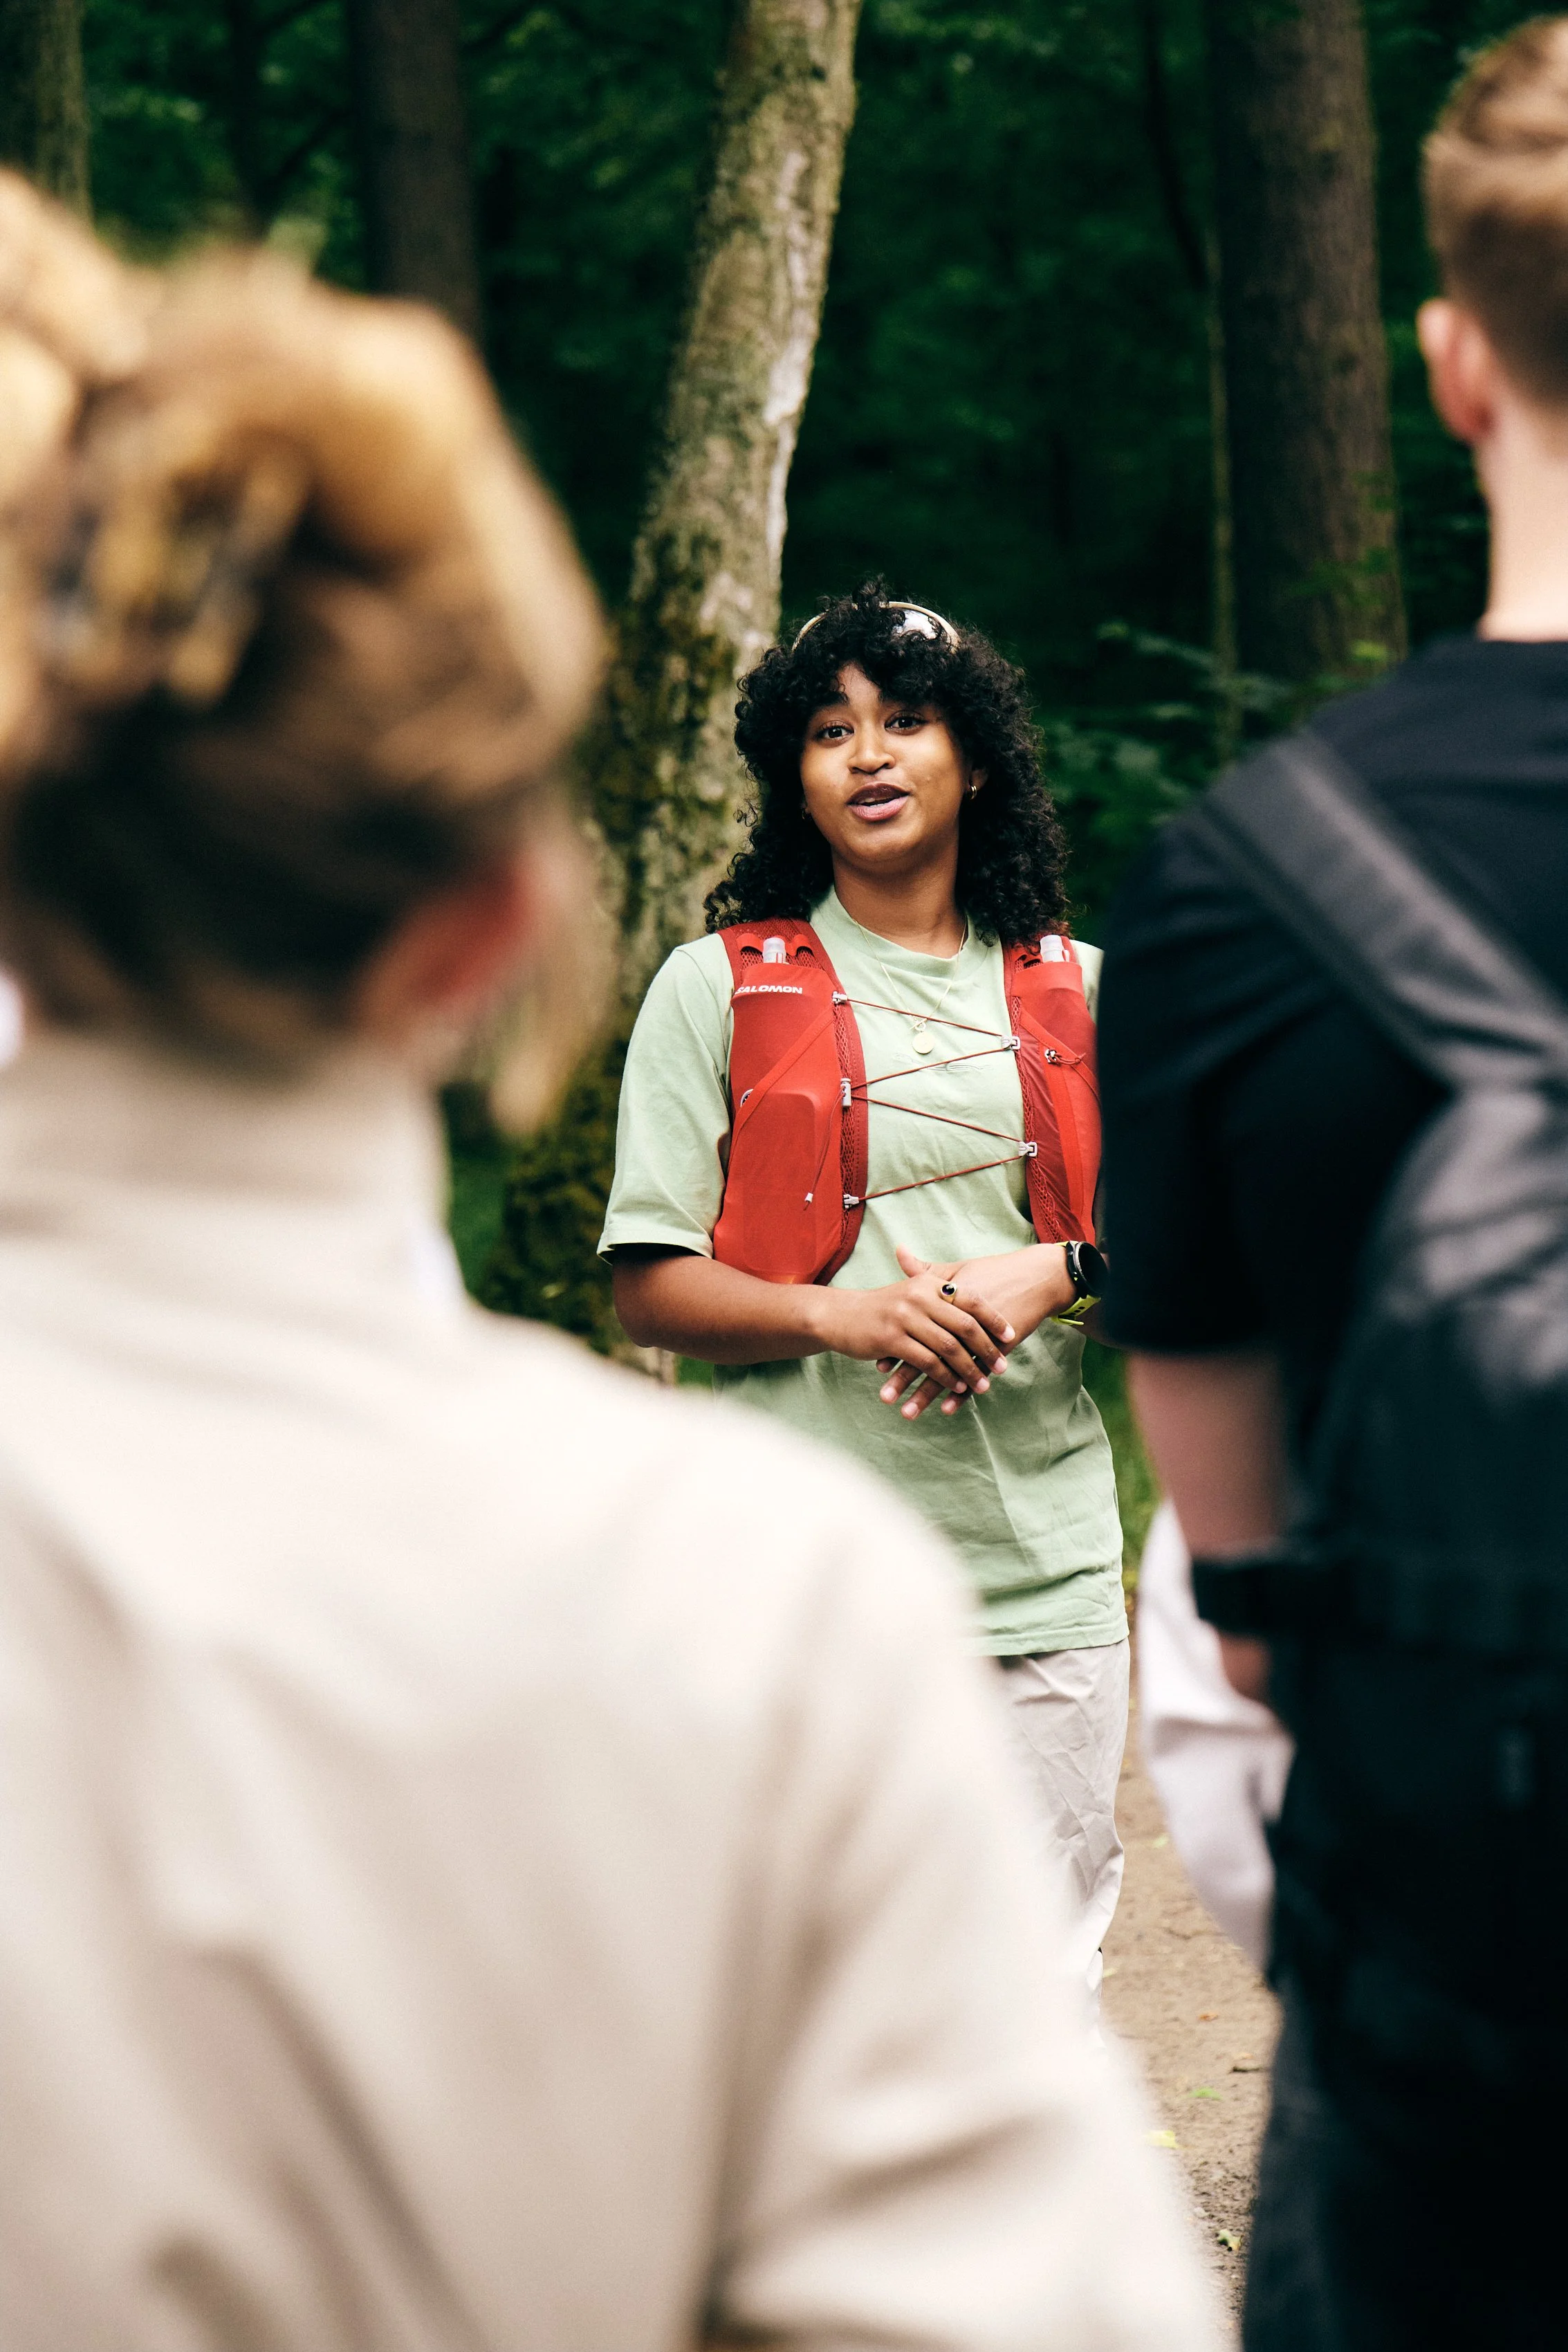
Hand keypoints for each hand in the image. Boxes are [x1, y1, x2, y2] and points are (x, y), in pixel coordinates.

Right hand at [814, 1261, 1015, 1419]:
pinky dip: (944, 1377)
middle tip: (1001, 1367)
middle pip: (964, 1325)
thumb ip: (940, 1293)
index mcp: (928, 1283)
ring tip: (982, 1385)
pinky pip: (927, 1362)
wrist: (840, 1315)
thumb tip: (979, 1302)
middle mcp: (919, 1295)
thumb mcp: (910, 1291)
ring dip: (968, 1370)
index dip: (994, 1319)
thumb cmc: (881, 1307)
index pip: (971, 1299)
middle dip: (986, 1350)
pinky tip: (954, 1387)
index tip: (1011, 1337)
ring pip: (948, 1347)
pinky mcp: (891, 1339)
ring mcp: (904, 1317)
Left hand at [875, 1244, 1075, 1419]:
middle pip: (925, 1353)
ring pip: (948, 1370)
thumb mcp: (958, 1270)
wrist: (1036, 1277)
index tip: (876, 1365)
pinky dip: (961, 1393)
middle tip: (884, 1397)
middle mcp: (957, 1321)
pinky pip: (976, 1373)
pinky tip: (945, 1409)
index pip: (915, 1328)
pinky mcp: (998, 1347)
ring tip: (907, 1413)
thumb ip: (926, 1270)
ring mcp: (978, 1336)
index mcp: (944, 1302)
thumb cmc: (994, 1271)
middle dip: (903, 1378)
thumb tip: (899, 1252)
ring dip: (926, 1393)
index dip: (896, 1347)